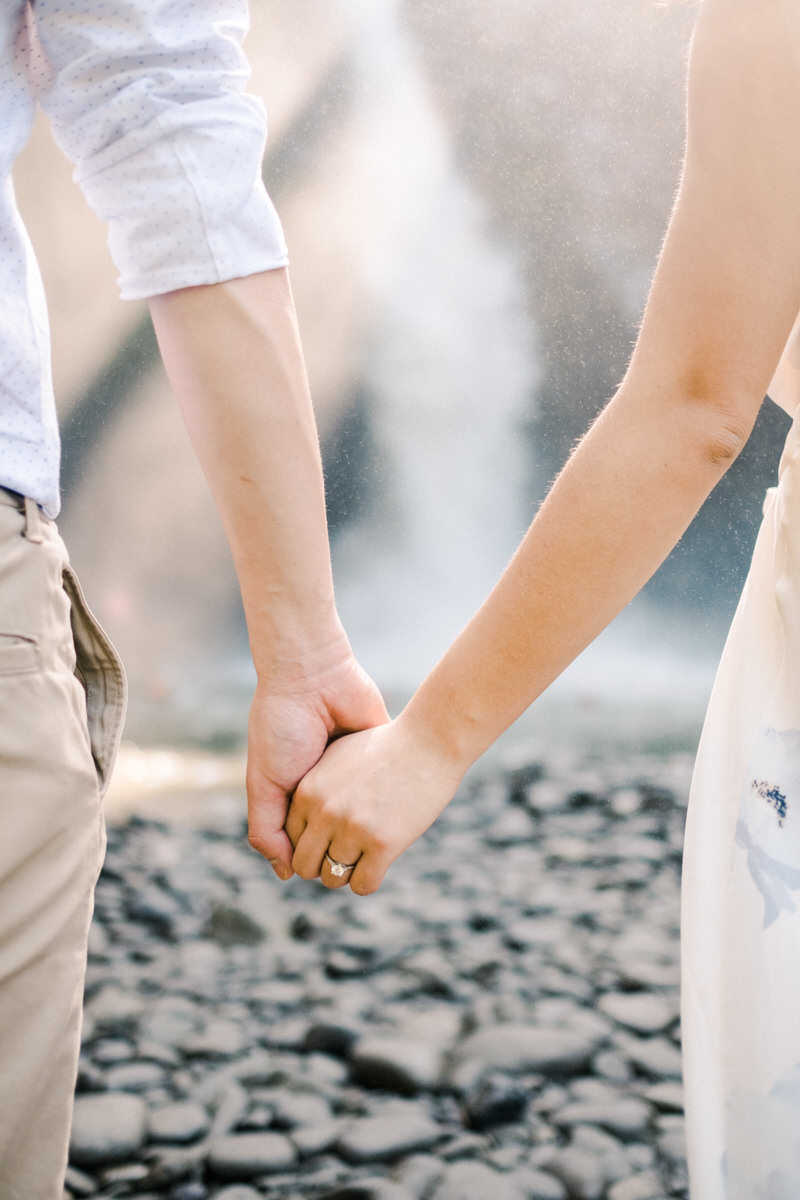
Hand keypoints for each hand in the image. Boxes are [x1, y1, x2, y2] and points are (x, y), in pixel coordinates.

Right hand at [246, 652, 388, 879]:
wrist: (314, 678)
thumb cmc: (282, 729)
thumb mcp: (266, 783)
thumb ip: (267, 829)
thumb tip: (287, 874)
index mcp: (298, 793)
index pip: (310, 841)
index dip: (317, 857)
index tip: (326, 864)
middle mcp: (327, 786)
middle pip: (342, 832)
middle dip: (346, 845)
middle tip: (354, 854)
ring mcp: (355, 771)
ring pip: (370, 815)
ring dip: (374, 827)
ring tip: (376, 838)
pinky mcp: (380, 751)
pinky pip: (392, 786)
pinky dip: (393, 801)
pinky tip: (397, 815)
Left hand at [286, 717, 464, 893]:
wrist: (428, 741)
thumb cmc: (387, 747)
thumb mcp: (339, 757)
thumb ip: (317, 787)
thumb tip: (306, 818)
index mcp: (308, 791)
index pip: (290, 840)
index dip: (311, 843)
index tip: (331, 838)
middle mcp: (324, 812)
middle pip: (304, 866)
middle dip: (323, 864)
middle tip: (346, 852)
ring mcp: (352, 828)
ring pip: (332, 878)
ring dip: (347, 873)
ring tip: (366, 854)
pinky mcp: (382, 844)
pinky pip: (362, 884)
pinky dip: (370, 878)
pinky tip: (382, 859)